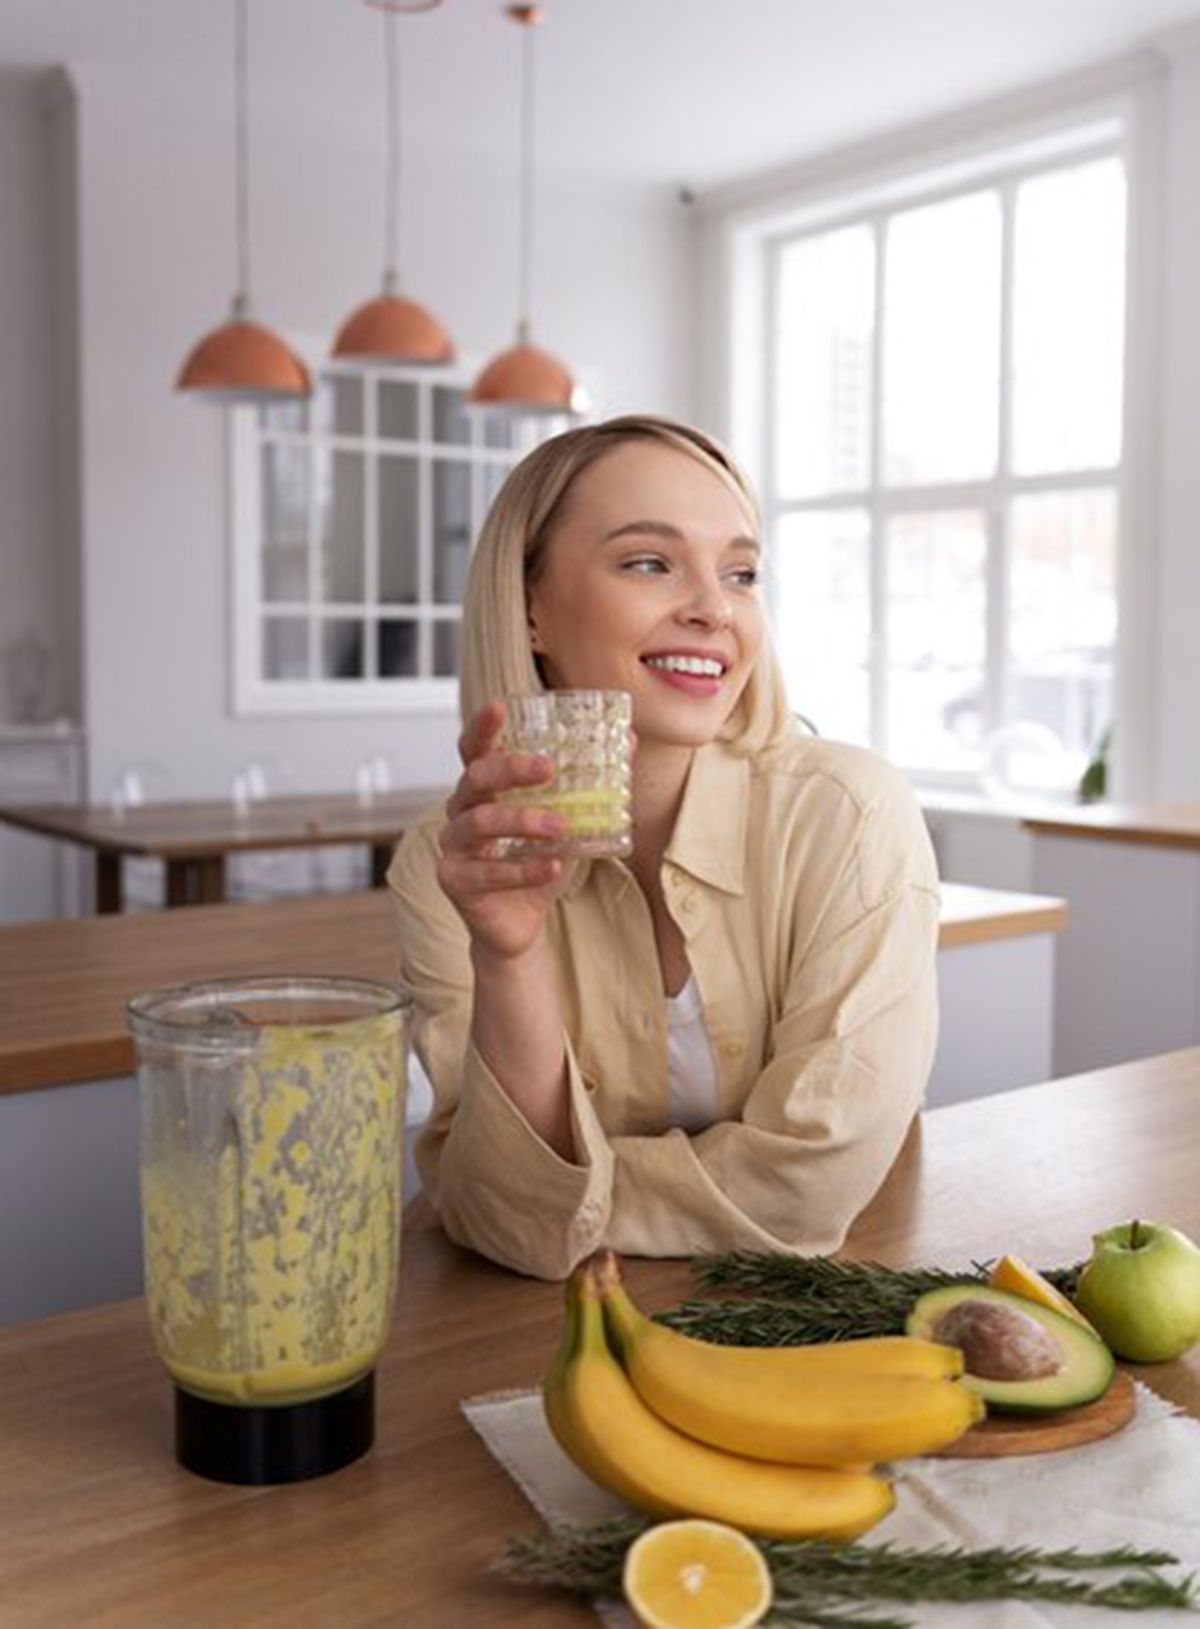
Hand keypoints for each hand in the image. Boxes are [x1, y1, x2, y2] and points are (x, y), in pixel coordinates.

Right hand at [436, 701, 570, 961]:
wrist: (520, 925)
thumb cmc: (537, 863)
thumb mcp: (569, 822)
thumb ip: (589, 786)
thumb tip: (629, 740)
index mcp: (483, 791)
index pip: (474, 750)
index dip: (483, 727)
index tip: (501, 708)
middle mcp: (461, 812)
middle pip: (474, 778)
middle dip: (509, 769)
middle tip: (547, 768)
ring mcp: (453, 848)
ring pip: (478, 824)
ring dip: (521, 820)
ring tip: (559, 825)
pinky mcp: (454, 882)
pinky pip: (487, 872)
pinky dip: (522, 870)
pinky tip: (551, 867)